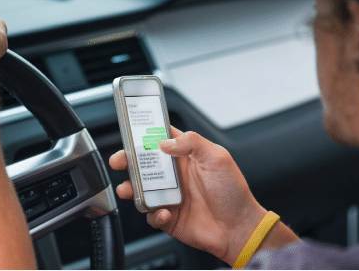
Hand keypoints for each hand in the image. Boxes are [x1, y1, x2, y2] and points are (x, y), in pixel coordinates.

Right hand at [109, 127, 269, 263]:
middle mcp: (174, 175)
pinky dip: (153, 214)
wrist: (239, 228)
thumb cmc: (233, 192)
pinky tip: (165, 212)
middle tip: (119, 160)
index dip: (144, 134)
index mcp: (185, 157)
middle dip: (127, 160)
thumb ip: (192, 143)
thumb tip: (165, 142)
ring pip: (140, 189)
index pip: (160, 139)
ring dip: (131, 188)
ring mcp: (169, 196)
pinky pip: (151, 215)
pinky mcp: (168, 217)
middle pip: (143, 164)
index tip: (131, 131)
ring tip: (129, 189)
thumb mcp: (218, 158)